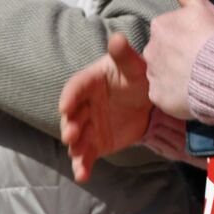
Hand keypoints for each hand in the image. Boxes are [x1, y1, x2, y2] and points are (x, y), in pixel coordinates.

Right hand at [59, 33, 154, 182]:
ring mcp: (88, 125)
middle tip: (71, 135)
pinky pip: (87, 155)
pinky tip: (82, 176)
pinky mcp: (96, 143)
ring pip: (77, 138)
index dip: (69, 97)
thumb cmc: (137, 77)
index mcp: (89, 82)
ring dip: (75, 148)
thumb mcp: (134, 66)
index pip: (74, 88)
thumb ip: (124, 55)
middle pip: (72, 116)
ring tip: (78, 156)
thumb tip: (117, 38)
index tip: (64, 106)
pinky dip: (83, 165)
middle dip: (69, 126)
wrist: (148, 101)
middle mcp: (83, 105)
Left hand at [140, 0, 213, 118]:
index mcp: (160, 26)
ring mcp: (153, 75)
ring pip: (161, 74)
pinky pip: (164, 94)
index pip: (168, 31)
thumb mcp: (203, 7)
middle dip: (176, 57)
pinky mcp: (158, 97)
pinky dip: (175, 94)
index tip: (201, 43)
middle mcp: (150, 49)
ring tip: (198, 78)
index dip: (185, 37)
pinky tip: (192, 93)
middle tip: (200, 61)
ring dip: (175, 75)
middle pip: (161, 52)